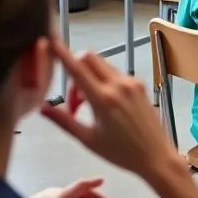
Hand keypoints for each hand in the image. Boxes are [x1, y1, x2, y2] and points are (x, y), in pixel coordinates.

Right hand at [41, 40, 178, 183]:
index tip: (51, 41)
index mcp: (103, 99)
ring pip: (102, 64)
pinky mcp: (140, 83)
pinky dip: (104, 80)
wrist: (156, 156)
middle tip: (76, 99)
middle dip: (76, 69)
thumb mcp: (88, 139)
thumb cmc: (120, 153)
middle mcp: (118, 85)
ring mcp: (131, 82)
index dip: (62, 53)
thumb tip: (41, 108)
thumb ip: (64, 120)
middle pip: (89, 57)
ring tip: (91, 105)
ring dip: (90, 76)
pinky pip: (115, 72)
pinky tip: (107, 104)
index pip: (77, 69)